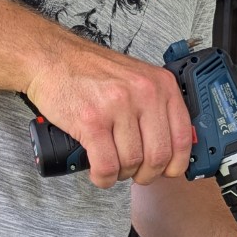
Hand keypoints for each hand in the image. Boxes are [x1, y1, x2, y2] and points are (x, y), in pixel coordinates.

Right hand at [23, 26, 193, 188]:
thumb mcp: (137, 79)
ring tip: (112, 166)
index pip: (183, 137)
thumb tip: (171, 147)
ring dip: (121, 174)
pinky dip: (104, 178)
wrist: (53, 59)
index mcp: (161, 84)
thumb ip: (157, 107)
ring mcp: (117, 106)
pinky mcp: (91, 121)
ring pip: (132, 163)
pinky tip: (100, 174)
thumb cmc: (92, 72)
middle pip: (158, 156)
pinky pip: (106, 166)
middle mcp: (144, 93)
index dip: (176, 164)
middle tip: (136, 173)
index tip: (168, 171)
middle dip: (147, 174)